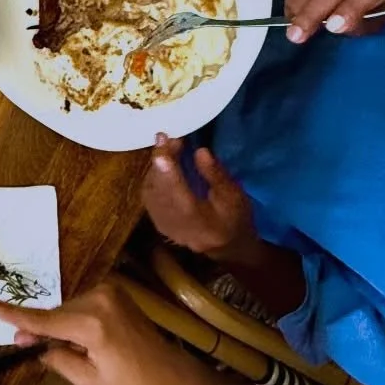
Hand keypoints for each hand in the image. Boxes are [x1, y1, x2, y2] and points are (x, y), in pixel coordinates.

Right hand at [0, 280, 212, 384]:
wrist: (179, 381)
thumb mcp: (89, 381)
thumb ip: (55, 356)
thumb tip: (27, 341)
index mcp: (92, 322)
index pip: (42, 318)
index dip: (12, 314)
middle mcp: (99, 298)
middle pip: (55, 313)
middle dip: (40, 330)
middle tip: (29, 350)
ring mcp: (110, 292)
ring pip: (68, 309)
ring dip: (62, 328)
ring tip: (79, 356)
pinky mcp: (117, 293)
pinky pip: (83, 306)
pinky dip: (76, 322)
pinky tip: (86, 343)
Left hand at [140, 135, 258, 258]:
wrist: (228, 246)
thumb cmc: (235, 219)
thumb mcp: (234, 196)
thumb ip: (215, 174)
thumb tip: (199, 151)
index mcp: (199, 221)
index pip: (178, 194)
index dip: (168, 169)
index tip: (163, 146)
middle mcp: (176, 226)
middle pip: (160, 190)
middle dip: (160, 160)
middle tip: (167, 138)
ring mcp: (164, 227)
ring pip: (150, 191)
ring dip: (155, 166)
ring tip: (166, 146)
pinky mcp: (159, 223)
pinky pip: (149, 196)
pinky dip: (152, 176)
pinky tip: (161, 163)